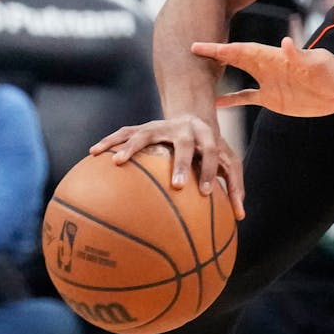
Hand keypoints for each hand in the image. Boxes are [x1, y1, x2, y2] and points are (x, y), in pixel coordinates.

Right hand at [89, 115, 245, 219]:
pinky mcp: (143, 127)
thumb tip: (241, 217)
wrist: (193, 116)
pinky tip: (93, 152)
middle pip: (185, 144)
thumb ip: (233, 186)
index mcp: (207, 136)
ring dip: (131, 146)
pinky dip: (109, 141)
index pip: (213, 153)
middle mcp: (185, 129)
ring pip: (146, 133)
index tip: (205, 194)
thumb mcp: (227, 163)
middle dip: (182, 164)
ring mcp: (162, 126)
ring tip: (117, 162)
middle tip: (176, 185)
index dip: (210, 172)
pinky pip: (124, 133)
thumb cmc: (210, 149)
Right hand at [192, 36, 333, 116]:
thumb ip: (300, 55)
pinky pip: (247, 98)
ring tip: (193, 81)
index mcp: (273, 57)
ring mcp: (268, 83)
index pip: (241, 51)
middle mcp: (266, 68)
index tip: (197, 46)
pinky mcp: (273, 99)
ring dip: (217, 79)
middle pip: (233, 60)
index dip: (220, 49)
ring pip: (236, 79)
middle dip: (211, 57)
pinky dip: (231, 100)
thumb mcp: (317, 62)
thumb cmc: (332, 71)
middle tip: (184, 56)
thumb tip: (287, 42)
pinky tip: (214, 104)